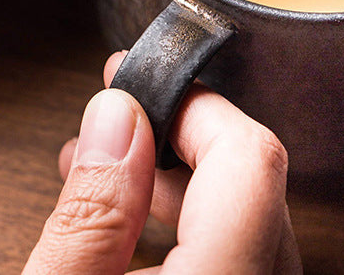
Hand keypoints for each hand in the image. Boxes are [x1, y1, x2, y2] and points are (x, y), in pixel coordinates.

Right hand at [23, 52, 300, 273]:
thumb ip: (92, 213)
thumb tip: (119, 114)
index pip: (252, 161)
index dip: (198, 109)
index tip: (145, 89)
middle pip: (252, 184)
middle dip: (181, 138)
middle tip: (119, 113)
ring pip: (247, 220)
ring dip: (182, 184)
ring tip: (107, 170)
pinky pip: (238, 255)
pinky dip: (193, 228)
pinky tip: (132, 225)